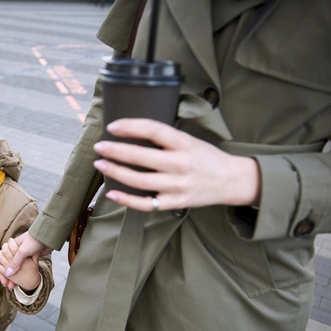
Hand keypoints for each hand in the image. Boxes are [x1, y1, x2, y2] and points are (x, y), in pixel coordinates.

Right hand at [0, 238, 40, 291]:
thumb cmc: (34, 240)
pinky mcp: (31, 257)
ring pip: (17, 267)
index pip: (3, 260)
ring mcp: (24, 255)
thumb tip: (8, 274)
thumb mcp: (22, 251)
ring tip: (14, 286)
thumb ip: (15, 262)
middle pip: (9, 265)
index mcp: (11, 247)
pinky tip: (22, 281)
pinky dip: (23, 274)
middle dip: (8, 276)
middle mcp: (16, 251)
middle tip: (9, 286)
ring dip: (15, 277)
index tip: (5, 281)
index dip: (2, 271)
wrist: (48, 236)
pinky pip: (24, 267)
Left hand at [93, 118, 260, 210]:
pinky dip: (126, 200)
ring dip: (116, 172)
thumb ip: (166, 139)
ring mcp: (177, 186)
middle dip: (115, 151)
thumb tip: (132, 132)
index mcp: (184, 144)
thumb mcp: (190, 140)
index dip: (131, 126)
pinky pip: (146, 204)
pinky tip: (111, 193)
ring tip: (101, 165)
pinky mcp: (175, 203)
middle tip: (99, 147)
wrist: (231, 181)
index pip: (154, 130)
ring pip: (139, 181)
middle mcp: (180, 164)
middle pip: (141, 157)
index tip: (112, 126)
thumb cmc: (206, 157)